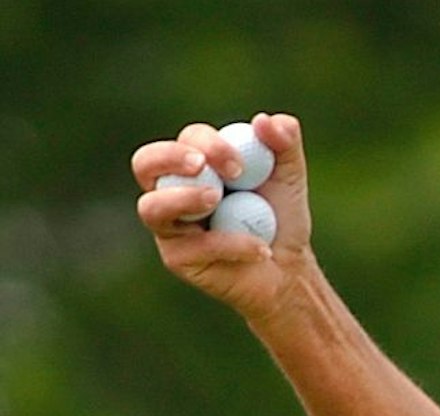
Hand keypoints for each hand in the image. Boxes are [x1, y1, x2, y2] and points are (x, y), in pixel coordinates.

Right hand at [131, 113, 312, 322]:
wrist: (289, 268)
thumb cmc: (281, 218)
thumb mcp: (289, 177)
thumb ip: (284, 143)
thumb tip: (266, 120)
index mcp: (195, 163)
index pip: (188, 140)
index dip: (209, 144)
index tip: (238, 165)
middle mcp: (172, 190)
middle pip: (145, 163)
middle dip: (170, 158)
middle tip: (202, 165)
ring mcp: (169, 226)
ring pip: (151, 207)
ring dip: (182, 199)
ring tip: (217, 201)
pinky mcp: (177, 259)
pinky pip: (193, 248)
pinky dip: (231, 244)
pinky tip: (262, 251)